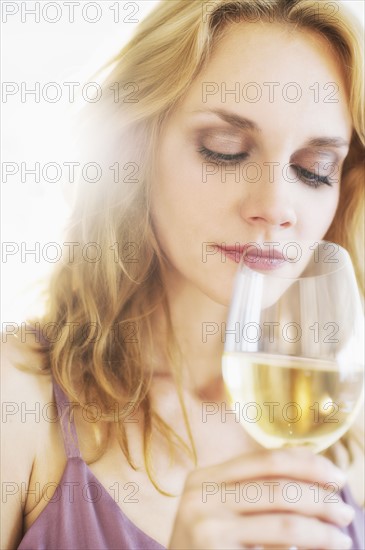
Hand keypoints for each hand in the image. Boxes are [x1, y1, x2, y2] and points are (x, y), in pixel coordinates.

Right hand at [168, 448, 353, 549]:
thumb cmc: (203, 545)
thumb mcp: (216, 508)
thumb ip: (249, 490)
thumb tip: (314, 482)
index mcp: (204, 477)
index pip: (266, 460)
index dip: (307, 464)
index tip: (336, 475)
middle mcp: (202, 498)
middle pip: (279, 488)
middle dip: (321, 499)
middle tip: (345, 511)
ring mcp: (208, 530)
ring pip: (285, 524)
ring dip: (322, 530)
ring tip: (341, 537)